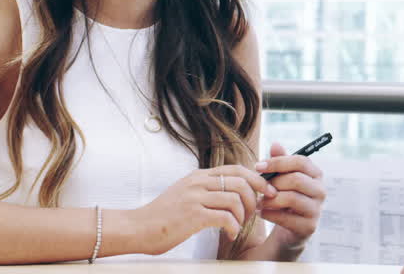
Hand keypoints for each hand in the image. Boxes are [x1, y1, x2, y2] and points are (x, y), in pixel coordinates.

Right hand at [129, 164, 277, 255]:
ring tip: (239, 226)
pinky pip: (226, 217)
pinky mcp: (193, 215)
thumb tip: (233, 190)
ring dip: (244, 215)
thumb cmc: (164, 216)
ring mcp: (195, 197)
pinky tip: (230, 234)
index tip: (266, 192)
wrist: (137, 228)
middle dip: (255, 197)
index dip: (256, 179)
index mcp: (199, 176)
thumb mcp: (185, 194)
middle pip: (241, 181)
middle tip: (255, 212)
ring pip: (236, 199)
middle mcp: (198, 182)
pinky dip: (234, 227)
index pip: (237, 169)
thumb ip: (206, 189)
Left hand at [256, 141, 326, 254]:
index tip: (257, 166)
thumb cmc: (285, 195)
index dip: (278, 162)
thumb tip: (275, 144)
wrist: (289, 228)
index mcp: (316, 174)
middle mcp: (321, 190)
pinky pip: (286, 218)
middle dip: (273, 183)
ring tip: (258, 201)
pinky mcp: (309, 227)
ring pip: (291, 198)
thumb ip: (279, 161)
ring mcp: (317, 209)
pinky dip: (269, 214)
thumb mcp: (281, 177)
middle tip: (259, 188)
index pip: (300, 161)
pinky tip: (261, 213)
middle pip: (296, 179)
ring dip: (269, 200)